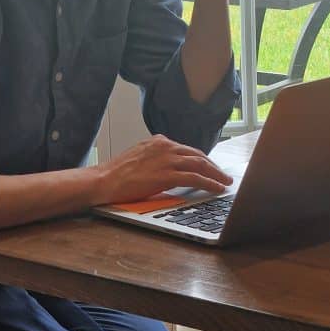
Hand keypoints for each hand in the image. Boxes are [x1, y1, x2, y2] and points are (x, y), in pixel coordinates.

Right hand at [94, 135, 232, 203]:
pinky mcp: (167, 175)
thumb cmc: (118, 172)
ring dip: (216, 174)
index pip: (187, 149)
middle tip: (224, 175)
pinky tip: (217, 188)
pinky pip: (195, 178)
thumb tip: (170, 164)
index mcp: (159, 142)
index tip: (211, 166)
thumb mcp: (139, 155)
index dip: (202, 159)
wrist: (103, 180)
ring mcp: (167, 160)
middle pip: (197, 155)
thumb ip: (156, 155)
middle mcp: (165, 147)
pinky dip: (209, 182)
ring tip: (226, 182)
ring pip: (200, 165)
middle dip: (213, 166)